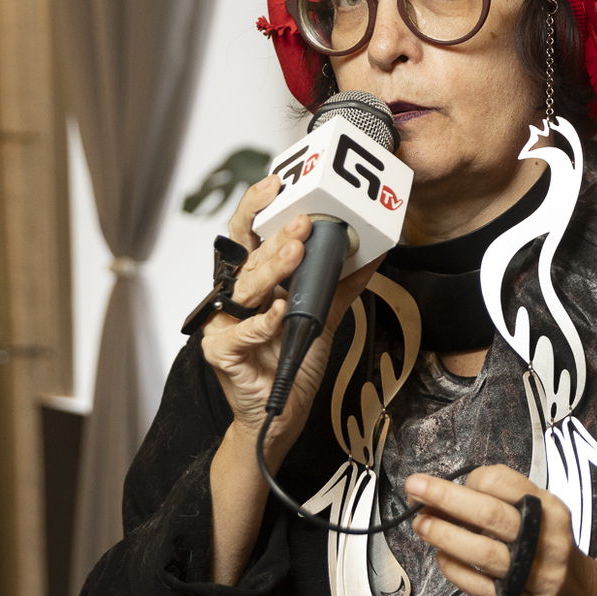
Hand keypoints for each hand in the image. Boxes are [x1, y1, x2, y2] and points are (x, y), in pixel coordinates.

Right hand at [202, 174, 380, 465]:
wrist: (281, 412)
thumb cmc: (292, 361)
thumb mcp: (324, 315)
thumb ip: (342, 283)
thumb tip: (374, 252)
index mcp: (255, 282)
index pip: (250, 235)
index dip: (256, 207)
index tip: (274, 183)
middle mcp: (236, 298)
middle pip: (249, 257)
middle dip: (276, 237)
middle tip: (302, 222)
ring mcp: (224, 324)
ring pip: (247, 288)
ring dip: (272, 267)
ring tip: (296, 250)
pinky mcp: (222, 352)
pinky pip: (243, 332)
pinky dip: (264, 321)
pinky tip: (282, 309)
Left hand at [406, 466, 596, 595]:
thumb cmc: (553, 556)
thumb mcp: (543, 521)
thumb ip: (506, 505)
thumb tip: (449, 493)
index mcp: (551, 511)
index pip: (505, 483)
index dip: (471, 480)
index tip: (452, 482)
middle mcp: (546, 542)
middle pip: (491, 514)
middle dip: (446, 498)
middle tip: (415, 488)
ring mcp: (535, 577)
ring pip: (483, 552)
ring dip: (444, 534)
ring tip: (421, 524)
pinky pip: (480, 586)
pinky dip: (455, 570)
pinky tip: (441, 557)